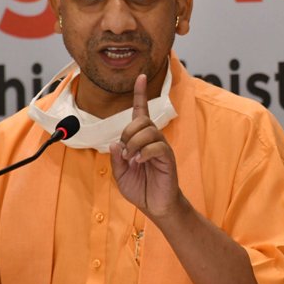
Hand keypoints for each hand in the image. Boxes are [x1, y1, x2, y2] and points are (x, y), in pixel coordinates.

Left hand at [109, 74, 180, 218]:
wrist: (155, 206)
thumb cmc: (140, 188)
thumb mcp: (120, 174)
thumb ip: (116, 158)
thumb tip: (115, 143)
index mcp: (141, 139)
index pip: (141, 111)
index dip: (140, 93)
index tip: (140, 77)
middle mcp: (153, 139)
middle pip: (142, 120)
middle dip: (128, 133)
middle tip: (125, 152)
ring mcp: (162, 148)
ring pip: (149, 131)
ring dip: (135, 143)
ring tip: (132, 159)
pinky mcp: (168, 158)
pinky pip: (157, 146)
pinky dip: (144, 153)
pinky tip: (140, 162)